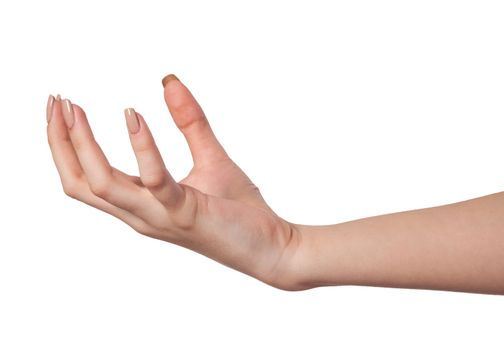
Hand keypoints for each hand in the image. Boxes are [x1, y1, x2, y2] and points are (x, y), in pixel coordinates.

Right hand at [46, 74, 301, 289]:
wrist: (272, 246)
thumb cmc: (239, 209)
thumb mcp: (211, 157)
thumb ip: (190, 123)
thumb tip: (169, 82)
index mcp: (142, 204)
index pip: (86, 178)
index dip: (66, 146)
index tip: (60, 108)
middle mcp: (142, 215)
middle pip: (80, 183)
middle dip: (60, 142)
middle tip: (55, 101)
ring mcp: (160, 217)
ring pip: (103, 185)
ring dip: (83, 145)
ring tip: (75, 108)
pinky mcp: (186, 213)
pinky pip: (155, 180)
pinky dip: (142, 147)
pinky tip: (134, 115)